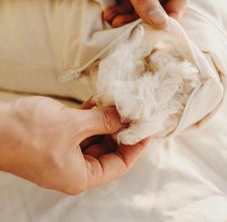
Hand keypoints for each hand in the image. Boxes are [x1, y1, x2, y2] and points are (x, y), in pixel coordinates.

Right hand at [0, 97, 147, 193]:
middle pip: (108, 150)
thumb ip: (102, 121)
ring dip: (106, 121)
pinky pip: (83, 130)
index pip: (118, 164)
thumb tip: (123, 117)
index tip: (146, 131)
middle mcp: (75, 168)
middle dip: (120, 130)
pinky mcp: (60, 139)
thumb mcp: (72, 126)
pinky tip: (100, 103)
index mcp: (80, 176)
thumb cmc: (27, 133)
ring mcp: (67, 153)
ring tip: (118, 105)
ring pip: (96, 138)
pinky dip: (92, 118)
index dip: (135, 147)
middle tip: (133, 113)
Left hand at [103, 0, 189, 27]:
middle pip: (157, 7)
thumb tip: (161, 23)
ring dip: (127, 18)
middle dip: (143, 20)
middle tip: (131, 29)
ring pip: (139, 9)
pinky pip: (126, 5)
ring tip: (114, 21)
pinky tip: (110, 15)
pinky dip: (118, 11)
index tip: (161, 29)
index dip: (172, 14)